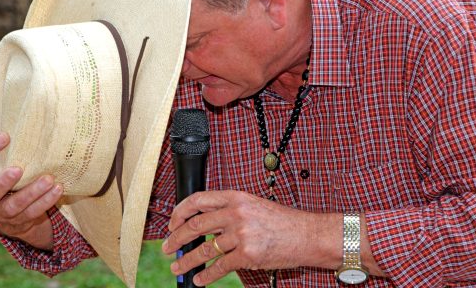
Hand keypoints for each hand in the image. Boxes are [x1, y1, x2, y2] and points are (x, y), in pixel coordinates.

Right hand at [0, 113, 62, 249]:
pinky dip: (45, 202)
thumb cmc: (0, 174)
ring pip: (12, 207)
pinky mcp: (16, 222)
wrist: (10, 211)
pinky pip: (31, 214)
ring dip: (32, 193)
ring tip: (49, 179)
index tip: (5, 135)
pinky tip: (57, 189)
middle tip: (19, 169)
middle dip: (2, 182)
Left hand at [162, 190, 313, 285]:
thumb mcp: (254, 205)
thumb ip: (230, 211)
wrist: (307, 235)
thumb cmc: (283, 221)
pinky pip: (219, 266)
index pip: (198, 200)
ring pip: (204, 249)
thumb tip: (204, 223)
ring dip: (187, 261)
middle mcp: (236, 214)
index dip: (179, 212)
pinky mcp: (247, 255)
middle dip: (176, 239)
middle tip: (167, 248)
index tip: (172, 223)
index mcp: (235, 197)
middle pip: (195, 226)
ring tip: (178, 267)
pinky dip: (206, 275)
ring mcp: (241, 235)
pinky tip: (199, 279)